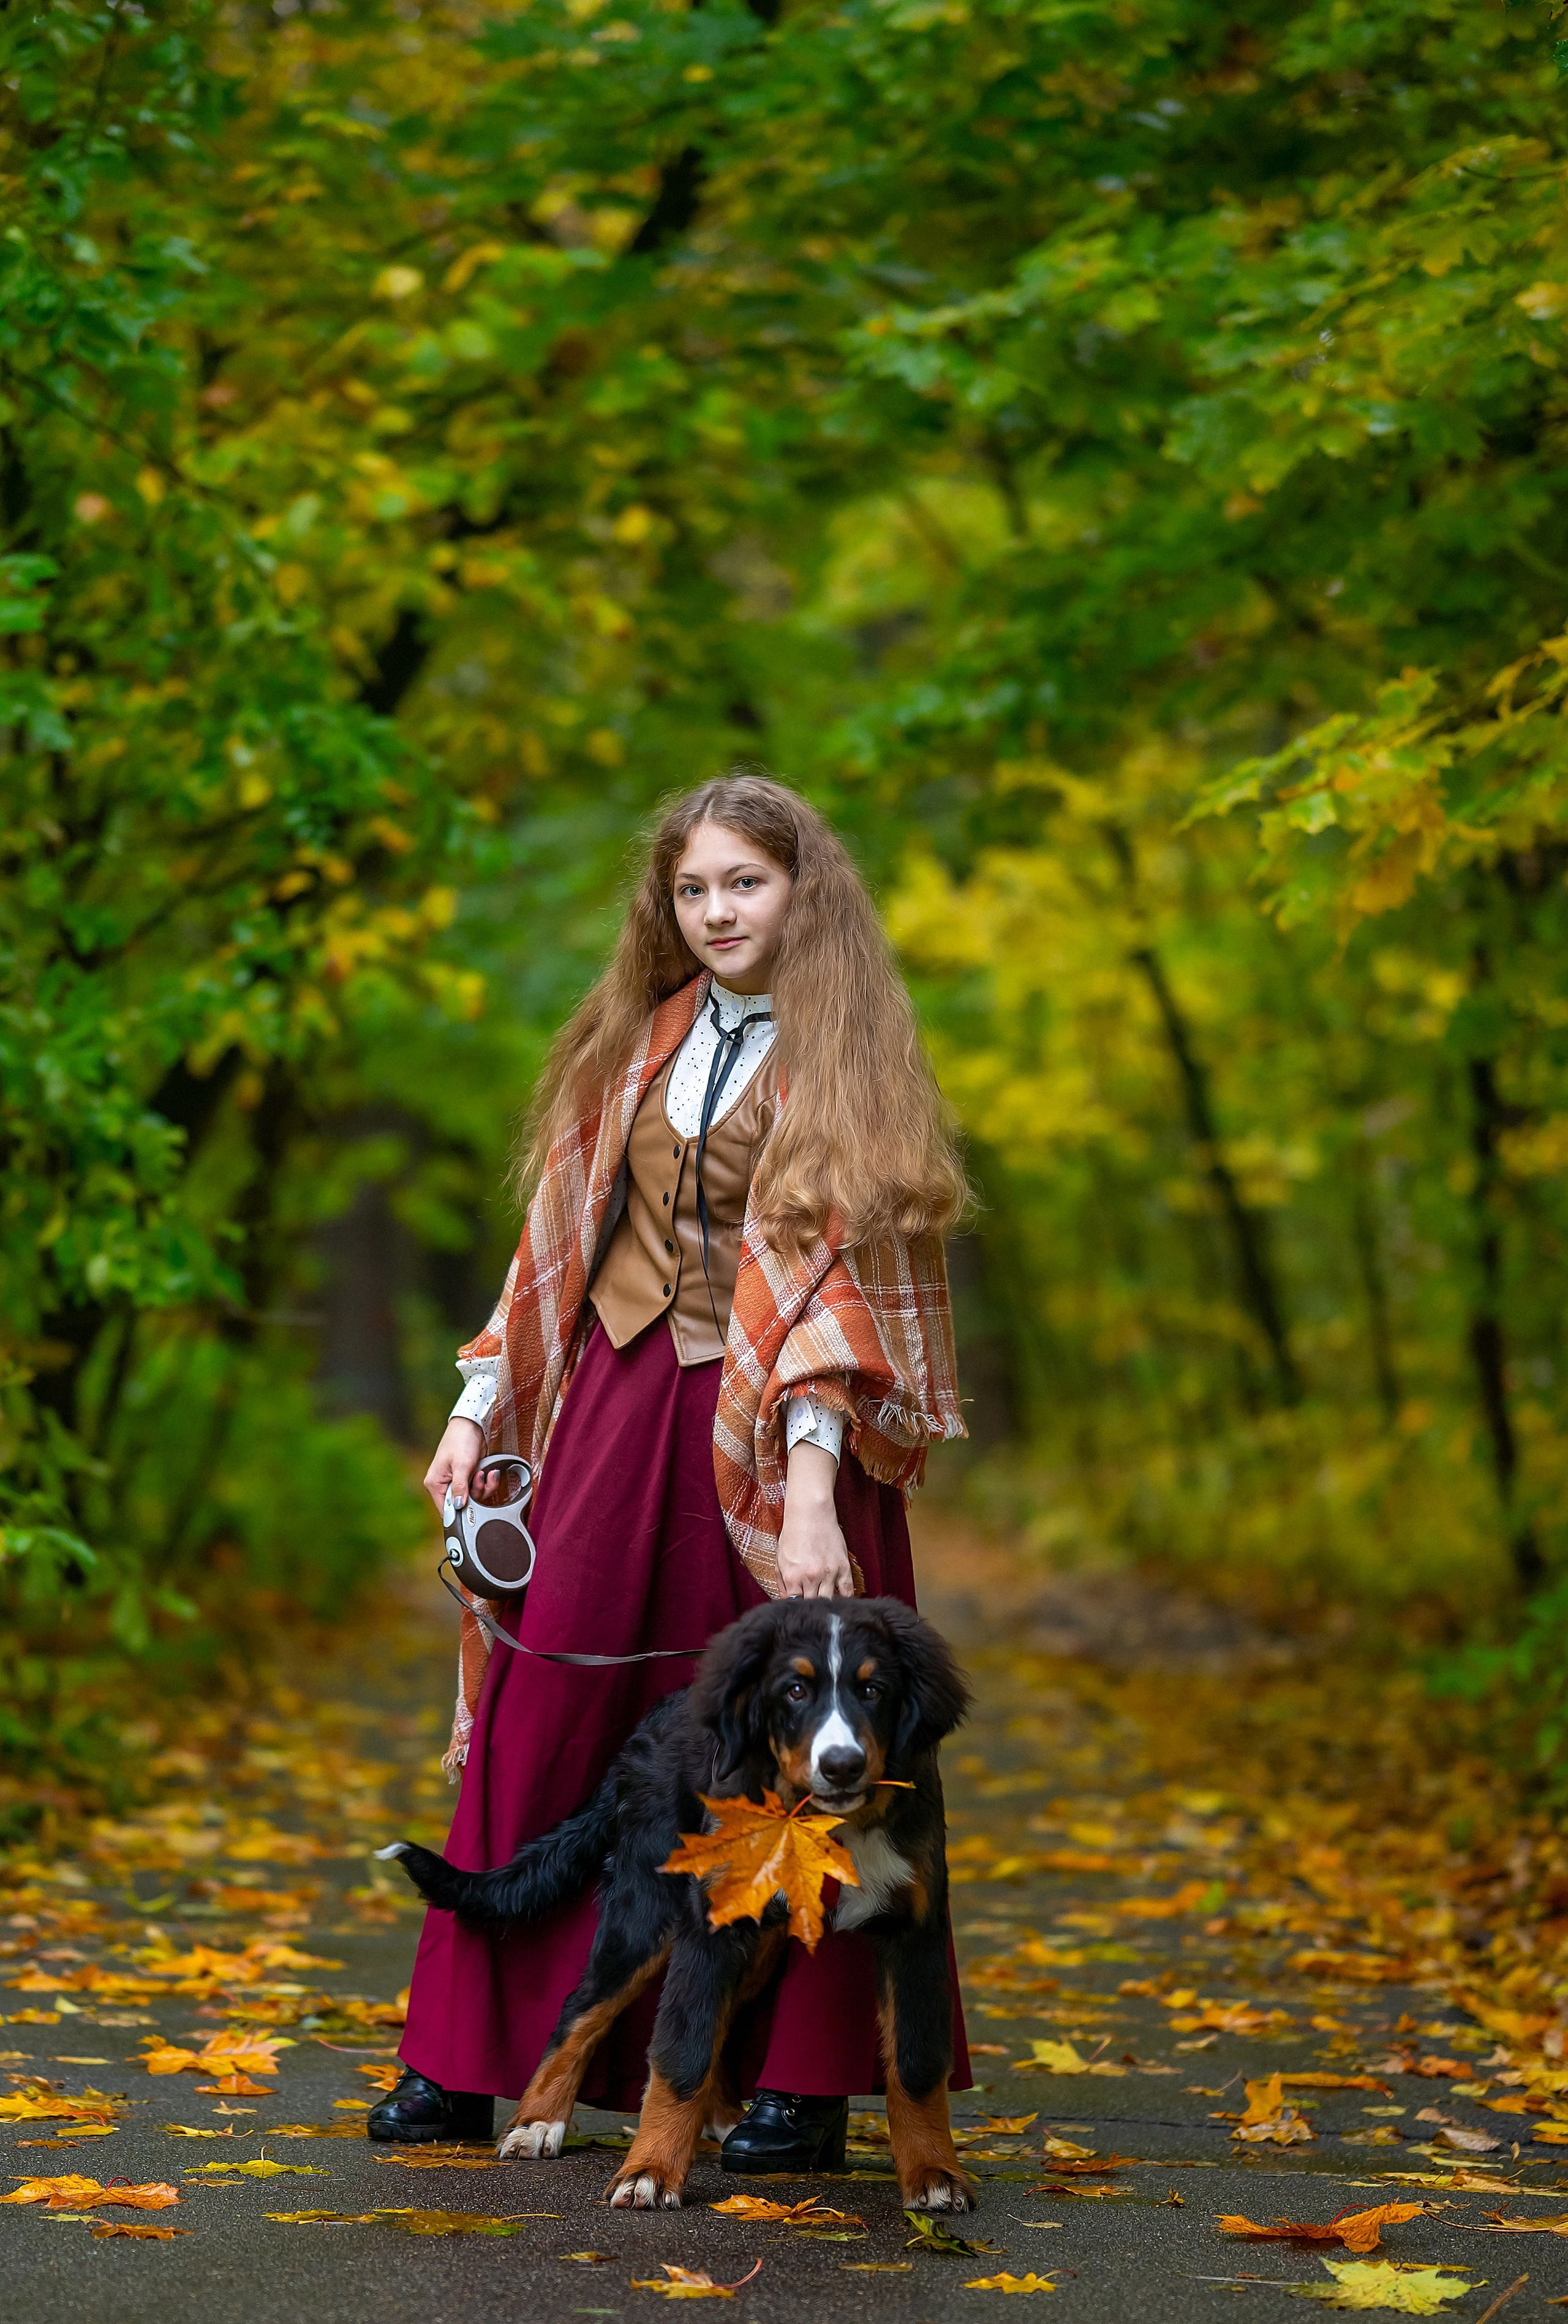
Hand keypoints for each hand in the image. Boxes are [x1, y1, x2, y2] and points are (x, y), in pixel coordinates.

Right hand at [423, 1417, 489, 1515]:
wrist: (472, 1424)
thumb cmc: (461, 1440)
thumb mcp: (461, 1465)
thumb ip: (460, 1487)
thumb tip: (458, 1506)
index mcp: (435, 1484)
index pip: (445, 1510)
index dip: (460, 1512)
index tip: (473, 1506)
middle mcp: (444, 1485)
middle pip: (462, 1505)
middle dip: (475, 1494)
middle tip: (479, 1479)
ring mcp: (457, 1482)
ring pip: (473, 1498)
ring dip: (483, 1487)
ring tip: (484, 1472)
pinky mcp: (468, 1478)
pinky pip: (479, 1489)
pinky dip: (487, 1483)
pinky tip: (489, 1472)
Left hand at [776, 1440, 853, 1598]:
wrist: (811, 1514)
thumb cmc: (793, 1534)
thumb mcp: (780, 1558)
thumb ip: (782, 1582)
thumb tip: (787, 1599)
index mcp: (793, 1577)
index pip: (794, 1604)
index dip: (795, 1608)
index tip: (796, 1610)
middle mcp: (811, 1577)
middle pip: (811, 1605)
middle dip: (809, 1609)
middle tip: (810, 1610)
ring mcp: (829, 1573)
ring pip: (829, 1601)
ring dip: (825, 1605)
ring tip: (823, 1607)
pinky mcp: (843, 1568)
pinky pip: (847, 1591)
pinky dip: (844, 1598)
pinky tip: (840, 1600)